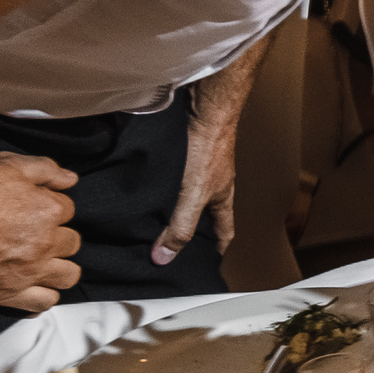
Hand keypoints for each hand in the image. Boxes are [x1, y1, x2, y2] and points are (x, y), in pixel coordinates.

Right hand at [0, 153, 82, 312]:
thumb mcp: (6, 163)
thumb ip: (45, 170)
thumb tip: (69, 179)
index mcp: (48, 210)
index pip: (67, 210)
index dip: (48, 208)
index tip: (28, 210)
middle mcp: (44, 243)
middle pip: (70, 243)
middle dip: (55, 237)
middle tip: (29, 235)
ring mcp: (26, 272)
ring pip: (66, 276)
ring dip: (56, 267)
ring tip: (36, 262)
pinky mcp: (4, 295)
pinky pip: (44, 303)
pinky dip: (42, 296)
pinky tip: (29, 286)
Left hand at [153, 100, 242, 266]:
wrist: (205, 111)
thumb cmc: (209, 149)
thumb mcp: (193, 195)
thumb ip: (180, 225)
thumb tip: (164, 257)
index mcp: (221, 198)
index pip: (224, 230)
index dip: (217, 247)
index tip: (208, 261)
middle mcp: (212, 184)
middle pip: (206, 213)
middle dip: (193, 228)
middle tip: (175, 242)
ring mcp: (198, 167)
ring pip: (188, 194)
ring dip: (174, 205)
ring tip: (155, 216)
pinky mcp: (183, 153)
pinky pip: (173, 176)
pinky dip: (163, 185)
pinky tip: (149, 186)